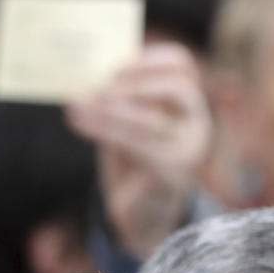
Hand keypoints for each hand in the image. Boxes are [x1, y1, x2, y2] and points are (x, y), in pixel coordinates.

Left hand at [66, 43, 212, 258]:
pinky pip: (138, 145)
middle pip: (175, 87)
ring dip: (108, 110)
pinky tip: (79, 123)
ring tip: (76, 104)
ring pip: (150, 119)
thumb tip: (89, 70)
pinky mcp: (173, 173)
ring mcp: (189, 150)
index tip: (115, 64)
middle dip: (134, 82)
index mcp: (187, 102)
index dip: (149, 58)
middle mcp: (197, 123)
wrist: (140, 214)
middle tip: (98, 87)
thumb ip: (119, 96)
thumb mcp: (127, 121)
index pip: (181, 65)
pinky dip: (104, 130)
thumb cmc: (132, 161)